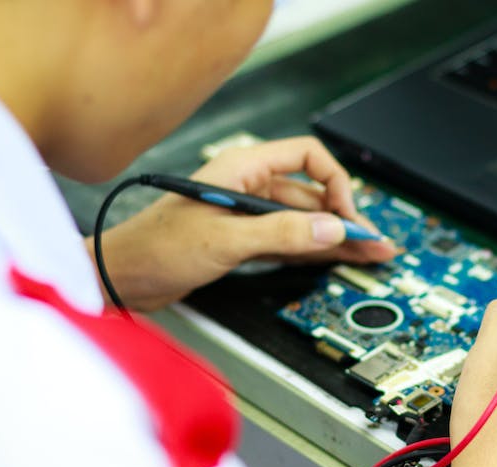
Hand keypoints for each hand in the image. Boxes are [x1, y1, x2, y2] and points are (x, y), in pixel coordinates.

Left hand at [88, 136, 396, 310]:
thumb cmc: (155, 248)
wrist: (121, 278)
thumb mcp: (226, 240)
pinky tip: (337, 258)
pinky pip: (291, 240)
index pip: (307, 158)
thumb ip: (282, 232)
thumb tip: (331, 228)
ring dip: (336, 238)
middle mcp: (249, 187)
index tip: (347, 214)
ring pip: (305, 221)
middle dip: (346, 218)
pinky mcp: (245, 240)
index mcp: (243, 169)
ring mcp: (248, 215)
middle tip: (375, 241)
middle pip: (312, 195)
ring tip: (370, 253)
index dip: (334, 183)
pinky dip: (316, 250)